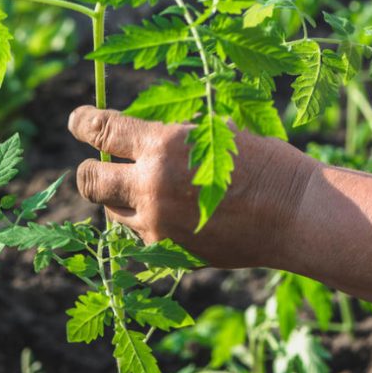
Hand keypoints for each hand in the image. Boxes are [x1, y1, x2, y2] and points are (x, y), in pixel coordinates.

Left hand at [67, 106, 321, 268]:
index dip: (83, 123)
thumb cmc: (264, 163)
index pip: (102, 130)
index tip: (77, 121)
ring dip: (121, 200)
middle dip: (89, 171)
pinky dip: (146, 225)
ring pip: (112, 212)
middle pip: (88, 180)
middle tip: (100, 166)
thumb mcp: (215, 132)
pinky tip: (173, 216)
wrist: (294, 214)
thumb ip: (170, 138)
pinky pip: (139, 236)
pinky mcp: (167, 251)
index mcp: (163, 144)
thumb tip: (136, 140)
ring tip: (151, 193)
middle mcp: (151, 185)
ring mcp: (156, 223)